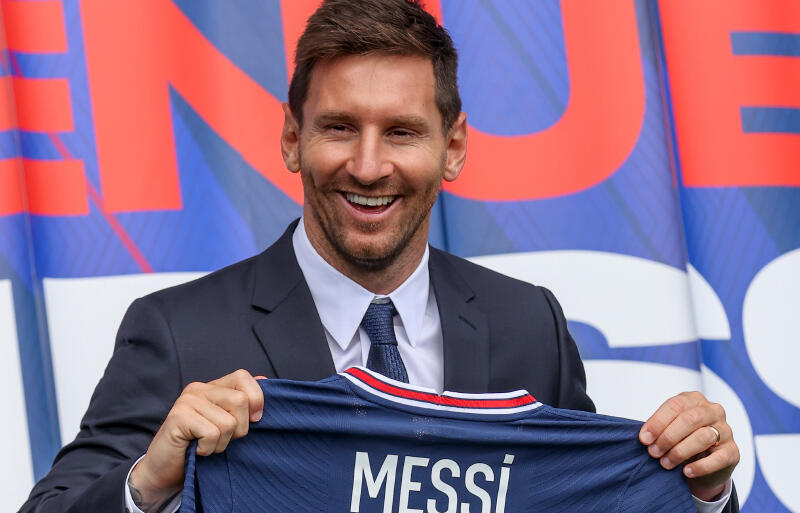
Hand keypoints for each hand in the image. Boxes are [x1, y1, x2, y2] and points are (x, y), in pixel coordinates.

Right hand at [128, 369, 263, 511]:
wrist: (165, 471)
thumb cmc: (200, 447)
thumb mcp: (227, 424)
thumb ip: (244, 403)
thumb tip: (265, 378)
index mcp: (213, 387)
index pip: (243, 377)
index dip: (256, 398)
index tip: (254, 420)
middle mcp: (199, 388)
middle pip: (241, 401)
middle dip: (239, 428)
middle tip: (222, 439)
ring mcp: (187, 401)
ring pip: (228, 422)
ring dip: (222, 443)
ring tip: (206, 445)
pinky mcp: (179, 417)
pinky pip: (212, 434)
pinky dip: (209, 449)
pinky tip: (197, 450)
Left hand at [639, 391, 738, 501]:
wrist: (704, 462)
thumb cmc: (682, 439)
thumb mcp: (669, 428)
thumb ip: (659, 428)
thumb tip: (645, 437)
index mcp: (694, 399)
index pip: (676, 405)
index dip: (658, 422)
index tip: (644, 438)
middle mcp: (713, 411)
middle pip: (690, 419)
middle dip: (668, 437)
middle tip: (653, 452)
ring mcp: (726, 430)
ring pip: (704, 437)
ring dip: (680, 451)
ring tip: (665, 463)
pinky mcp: (733, 451)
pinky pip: (719, 458)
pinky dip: (700, 466)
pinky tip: (686, 471)